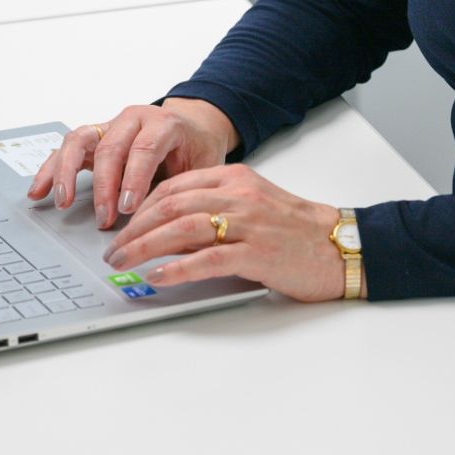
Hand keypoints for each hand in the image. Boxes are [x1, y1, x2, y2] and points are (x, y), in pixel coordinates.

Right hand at [27, 98, 240, 228]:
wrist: (193, 126)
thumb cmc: (198, 149)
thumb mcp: (203, 168)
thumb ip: (186, 190)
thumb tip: (170, 225)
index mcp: (163, 124)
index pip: (143, 149)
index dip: (133, 180)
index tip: (127, 209)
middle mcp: (133, 119)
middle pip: (109, 148)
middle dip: (103, 187)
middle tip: (104, 218)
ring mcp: (109, 125)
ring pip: (78, 140)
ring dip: (66, 173)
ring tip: (61, 201)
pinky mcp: (93, 137)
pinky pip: (66, 150)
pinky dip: (51, 170)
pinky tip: (38, 190)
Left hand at [100, 164, 345, 301]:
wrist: (341, 246)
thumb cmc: (297, 231)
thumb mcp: (253, 206)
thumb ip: (215, 209)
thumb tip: (169, 229)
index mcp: (235, 178)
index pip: (174, 186)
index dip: (142, 207)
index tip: (124, 224)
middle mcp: (239, 195)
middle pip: (171, 205)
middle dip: (134, 228)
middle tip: (113, 248)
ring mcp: (249, 223)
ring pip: (182, 227)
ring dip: (144, 246)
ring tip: (123, 262)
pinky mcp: (258, 253)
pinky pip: (208, 258)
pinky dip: (177, 268)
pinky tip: (157, 276)